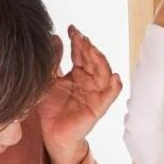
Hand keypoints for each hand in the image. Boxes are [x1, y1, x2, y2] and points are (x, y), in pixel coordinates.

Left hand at [39, 26, 122, 163]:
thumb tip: (54, 37)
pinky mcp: (98, 107)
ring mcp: (95, 93)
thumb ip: (52, 62)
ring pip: (104, 73)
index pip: (81, 53)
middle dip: (88, 47)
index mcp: (78, 73)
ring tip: (93, 51)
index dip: (77, 41)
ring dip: (100, 61)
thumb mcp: (47, 81)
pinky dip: (114, 86)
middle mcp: (89, 81)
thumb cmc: (50, 108)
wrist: (51, 133)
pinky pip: (110, 96)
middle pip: (93, 60)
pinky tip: (115, 77)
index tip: (71, 29)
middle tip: (80, 37)